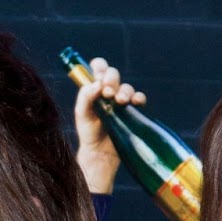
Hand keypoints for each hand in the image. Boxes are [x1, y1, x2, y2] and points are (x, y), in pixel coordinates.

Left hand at [73, 58, 146, 195]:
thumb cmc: (88, 133)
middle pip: (113, 74)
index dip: (100, 67)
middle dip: (111, 79)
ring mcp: (121, 101)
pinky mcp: (132, 111)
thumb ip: (85, 97)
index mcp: (94, 88)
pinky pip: (139, 98)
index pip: (98, 67)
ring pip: (126, 86)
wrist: (100, 154)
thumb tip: (96, 84)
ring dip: (124, 90)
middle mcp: (108, 91)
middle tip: (107, 92)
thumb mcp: (82, 114)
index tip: (99, 79)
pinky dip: (138, 97)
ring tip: (120, 101)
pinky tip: (135, 102)